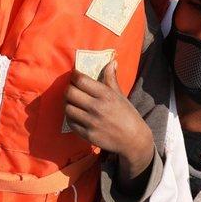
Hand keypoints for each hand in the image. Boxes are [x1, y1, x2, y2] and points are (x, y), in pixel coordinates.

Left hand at [64, 62, 153, 181]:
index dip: (74, 75)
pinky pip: (71, 123)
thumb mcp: (120, 94)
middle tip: (71, 88)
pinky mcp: (88, 135)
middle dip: (68, 88)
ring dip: (67, 103)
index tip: (74, 75)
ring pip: (67, 108)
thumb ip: (111, 78)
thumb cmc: (126, 114)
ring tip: (71, 101)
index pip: (81, 80)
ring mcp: (91, 122)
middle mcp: (97, 107)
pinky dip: (70, 117)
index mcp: (105, 94)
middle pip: (70, 93)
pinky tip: (75, 114)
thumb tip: (112, 61)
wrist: (133, 139)